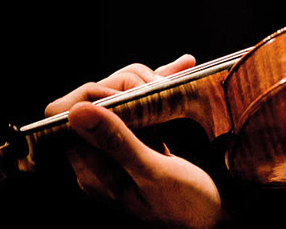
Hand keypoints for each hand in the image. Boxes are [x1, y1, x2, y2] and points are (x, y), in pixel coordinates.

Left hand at [45, 55, 226, 227]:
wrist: (215, 221)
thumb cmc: (185, 205)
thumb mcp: (152, 172)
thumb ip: (116, 141)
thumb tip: (78, 112)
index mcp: (93, 171)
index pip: (70, 120)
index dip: (95, 97)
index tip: (129, 91)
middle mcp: (101, 160)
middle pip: (96, 106)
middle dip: (126, 86)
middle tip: (159, 83)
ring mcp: (122, 152)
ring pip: (121, 104)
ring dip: (146, 84)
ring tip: (177, 72)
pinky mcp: (143, 146)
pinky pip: (143, 112)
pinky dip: (159, 93)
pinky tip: (178, 76)